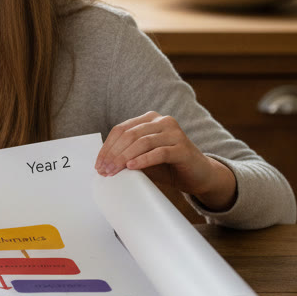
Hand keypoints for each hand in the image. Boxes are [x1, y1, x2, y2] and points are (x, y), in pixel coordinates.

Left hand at [96, 111, 235, 209]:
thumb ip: (127, 154)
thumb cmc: (168, 167)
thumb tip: (103, 162)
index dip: (107, 147)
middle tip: (104, 170)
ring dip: (124, 158)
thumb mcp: (143, 158)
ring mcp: (174, 132)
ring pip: (142, 142)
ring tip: (114, 171)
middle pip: (129, 135)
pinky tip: (132, 167)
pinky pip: (159, 152)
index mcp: (150, 120)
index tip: (98, 164)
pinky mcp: (183, 147)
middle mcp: (162, 121)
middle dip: (113, 154)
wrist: (198, 176)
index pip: (121, 130)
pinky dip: (143, 160)